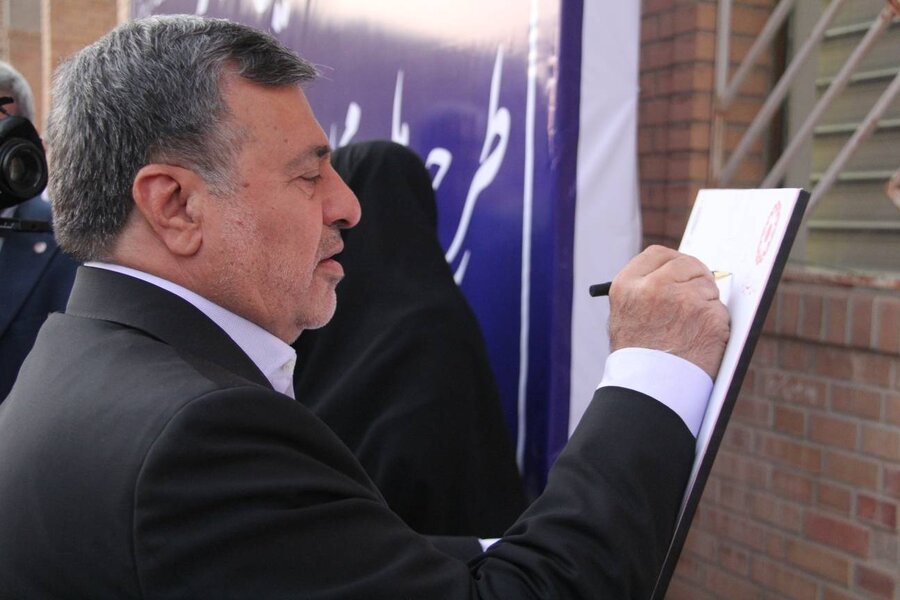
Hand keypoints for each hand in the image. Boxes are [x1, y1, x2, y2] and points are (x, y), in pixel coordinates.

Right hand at [608, 245, 729, 378]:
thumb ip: (644, 292)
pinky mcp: (709, 316)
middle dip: (697, 278)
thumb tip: (676, 278)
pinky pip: (720, 311)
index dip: (674, 262)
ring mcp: (685, 300)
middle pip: (689, 265)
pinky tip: (700, 341)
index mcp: (628, 285)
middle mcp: (655, 287)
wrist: (648, 391)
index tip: (681, 270)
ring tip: (689, 330)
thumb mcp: (625, 316)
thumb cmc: (636, 358)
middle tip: (698, 295)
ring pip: (708, 288)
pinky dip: (716, 325)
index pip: (659, 255)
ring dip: (706, 304)